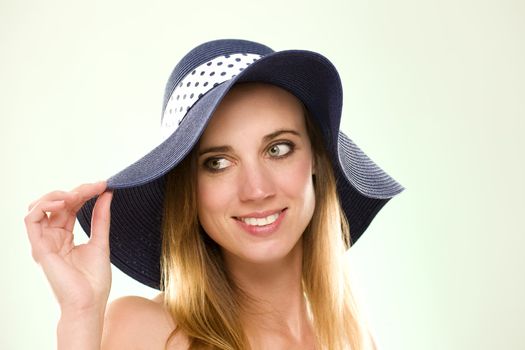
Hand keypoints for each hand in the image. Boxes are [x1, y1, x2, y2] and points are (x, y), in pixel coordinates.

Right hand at [24, 181, 112, 312]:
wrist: (89, 304)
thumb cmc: (95, 281)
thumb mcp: (101, 242)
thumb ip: (101, 218)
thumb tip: (107, 194)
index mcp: (65, 237)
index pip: (70, 207)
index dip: (84, 193)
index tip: (104, 185)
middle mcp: (52, 238)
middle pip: (57, 205)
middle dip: (76, 191)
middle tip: (96, 186)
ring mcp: (44, 243)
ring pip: (39, 208)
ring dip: (58, 195)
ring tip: (78, 194)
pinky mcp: (39, 248)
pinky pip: (32, 220)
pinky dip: (44, 206)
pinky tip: (64, 203)